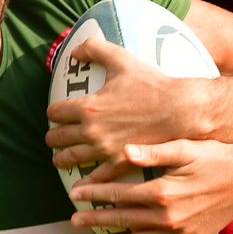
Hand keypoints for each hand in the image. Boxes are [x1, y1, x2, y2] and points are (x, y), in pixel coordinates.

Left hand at [46, 26, 212, 168]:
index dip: (53, 112)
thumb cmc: (152, 85)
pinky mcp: (119, 163)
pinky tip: (80, 184)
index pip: (56, 112)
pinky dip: (85, 182)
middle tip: (54, 137)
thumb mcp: (122, 60)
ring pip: (69, 158)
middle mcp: (91, 131)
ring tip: (60, 158)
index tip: (56, 113)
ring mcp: (104, 150)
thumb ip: (95, 49)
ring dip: (60, 158)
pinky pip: (95, 177)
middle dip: (53, 137)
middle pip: (57, 137)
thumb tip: (75, 50)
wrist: (179, 111)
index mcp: (88, 106)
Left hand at [69, 137, 232, 233]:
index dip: (95, 192)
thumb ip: (152, 151)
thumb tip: (123, 151)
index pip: (119, 193)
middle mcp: (166, 216)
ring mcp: (178, 233)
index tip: (76, 192)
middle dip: (96, 219)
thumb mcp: (183, 147)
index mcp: (161, 191)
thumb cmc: (215, 157)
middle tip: (74, 221)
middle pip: (123, 219)